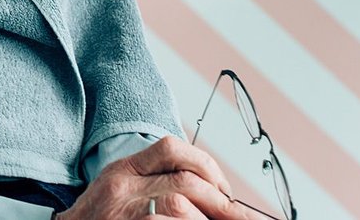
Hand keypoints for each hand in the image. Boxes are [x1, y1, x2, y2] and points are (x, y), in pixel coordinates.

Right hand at [57, 137, 250, 219]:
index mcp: (123, 170)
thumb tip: (212, 195)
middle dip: (221, 202)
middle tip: (239, 217)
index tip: (225, 188)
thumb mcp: (120, 194)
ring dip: (208, 219)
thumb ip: (155, 184)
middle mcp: (121, 187)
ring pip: (180, 206)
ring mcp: (124, 212)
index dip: (206, 165)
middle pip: (185, 181)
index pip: (170, 148)